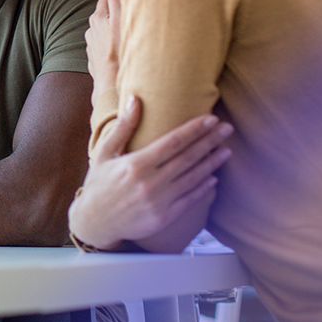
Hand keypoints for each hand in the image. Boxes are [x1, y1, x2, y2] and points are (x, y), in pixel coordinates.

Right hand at [68, 95, 232, 250]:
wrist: (94, 222)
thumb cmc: (99, 184)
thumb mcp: (104, 152)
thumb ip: (123, 127)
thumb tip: (134, 99)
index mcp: (136, 163)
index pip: (173, 141)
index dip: (195, 129)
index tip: (211, 119)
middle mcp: (150, 182)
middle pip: (188, 157)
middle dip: (210, 141)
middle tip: (227, 129)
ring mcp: (159, 201)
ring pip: (193, 178)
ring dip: (212, 163)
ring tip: (226, 150)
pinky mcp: (164, 217)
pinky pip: (189, 200)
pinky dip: (203, 188)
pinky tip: (214, 178)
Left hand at [85, 0, 120, 97]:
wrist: (111, 84)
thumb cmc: (118, 51)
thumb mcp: (121, 21)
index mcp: (97, 18)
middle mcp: (91, 30)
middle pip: (104, 14)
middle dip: (116, 12)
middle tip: (132, 14)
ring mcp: (92, 45)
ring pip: (104, 31)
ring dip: (114, 30)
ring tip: (129, 34)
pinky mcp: (95, 59)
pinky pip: (104, 47)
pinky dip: (112, 45)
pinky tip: (122, 50)